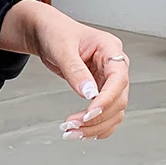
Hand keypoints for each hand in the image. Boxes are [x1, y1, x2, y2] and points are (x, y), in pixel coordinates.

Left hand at [0, 0, 129, 140]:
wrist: (46, 32)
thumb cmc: (55, 32)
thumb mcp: (61, 48)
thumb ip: (75, 70)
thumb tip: (88, 94)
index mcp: (110, 49)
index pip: (118, 79)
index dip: (106, 99)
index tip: (89, 113)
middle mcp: (114, 66)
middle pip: (119, 100)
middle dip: (97, 117)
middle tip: (71, 126)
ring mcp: (108, 79)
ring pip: (114, 111)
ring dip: (95, 126)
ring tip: (71, 132)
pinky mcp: (100, 90)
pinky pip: (106, 113)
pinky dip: (96, 126)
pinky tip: (82, 132)